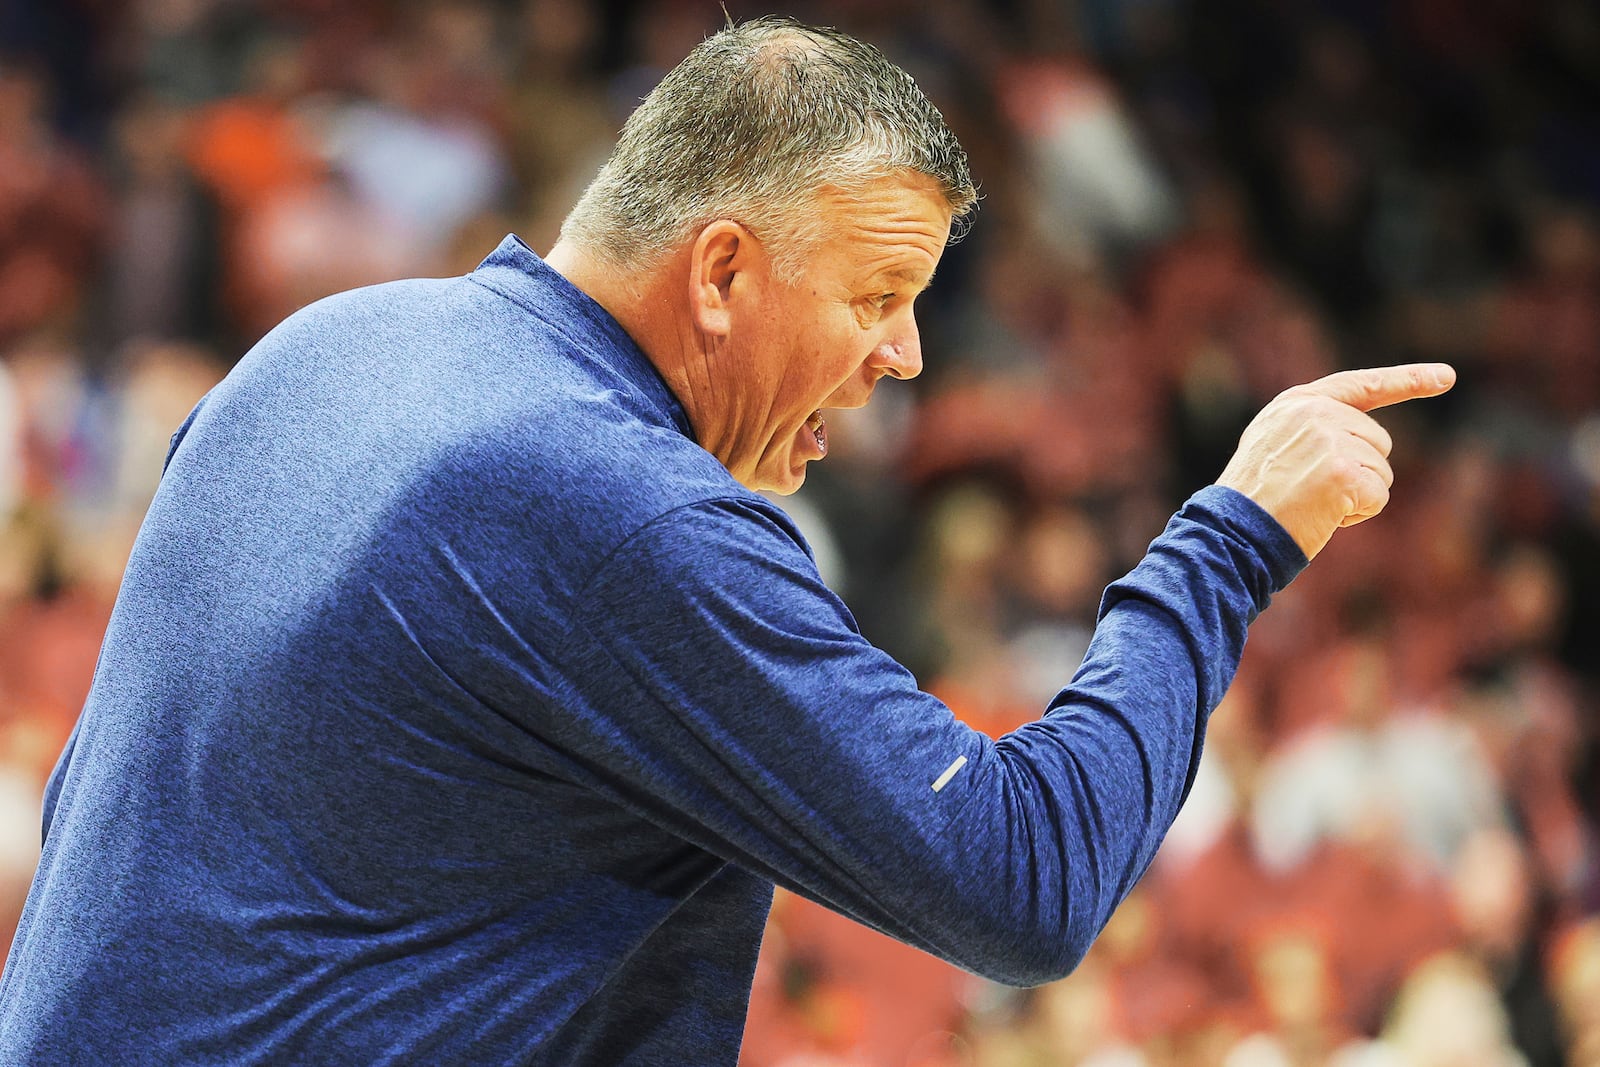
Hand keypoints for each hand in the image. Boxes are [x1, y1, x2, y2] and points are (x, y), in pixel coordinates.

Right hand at [1216, 363, 1456, 559]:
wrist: (1232, 531)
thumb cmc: (1254, 500)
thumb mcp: (1276, 447)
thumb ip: (1318, 430)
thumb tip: (1372, 443)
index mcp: (1297, 402)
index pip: (1362, 385)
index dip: (1408, 380)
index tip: (1446, 376)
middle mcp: (1315, 411)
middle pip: (1378, 441)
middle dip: (1358, 472)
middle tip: (1311, 492)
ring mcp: (1329, 438)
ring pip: (1381, 470)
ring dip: (1356, 496)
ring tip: (1311, 504)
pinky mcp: (1343, 471)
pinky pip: (1378, 495)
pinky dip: (1357, 514)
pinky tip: (1323, 516)